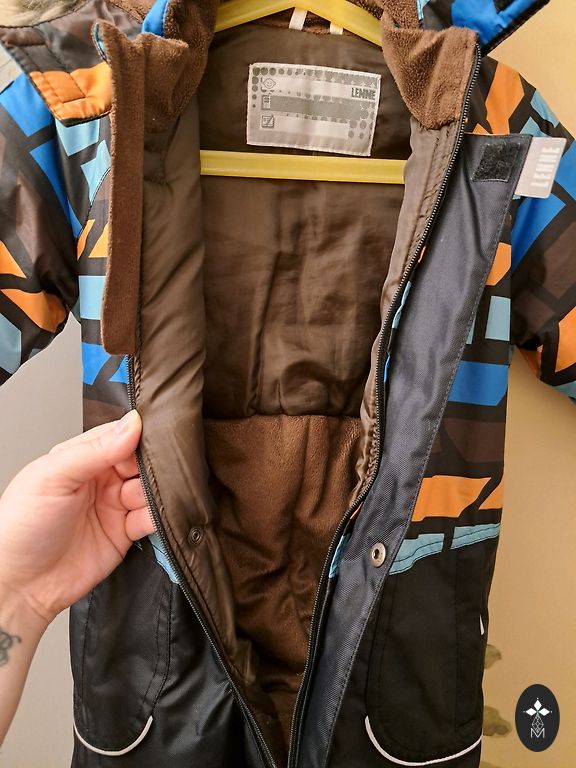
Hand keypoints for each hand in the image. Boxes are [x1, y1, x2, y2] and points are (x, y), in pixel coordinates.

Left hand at [0, 410, 154, 626]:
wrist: (20, 585)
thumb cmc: (19, 529)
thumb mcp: (52, 477)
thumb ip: (94, 450)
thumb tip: (131, 424)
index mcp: (79, 458)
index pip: (119, 436)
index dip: (138, 436)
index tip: (155, 437)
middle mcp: (99, 480)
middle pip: (139, 462)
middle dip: (152, 464)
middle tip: (158, 469)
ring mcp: (113, 506)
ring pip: (149, 489)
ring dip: (157, 490)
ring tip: (152, 495)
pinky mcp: (124, 533)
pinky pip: (151, 518)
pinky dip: (160, 515)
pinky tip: (156, 513)